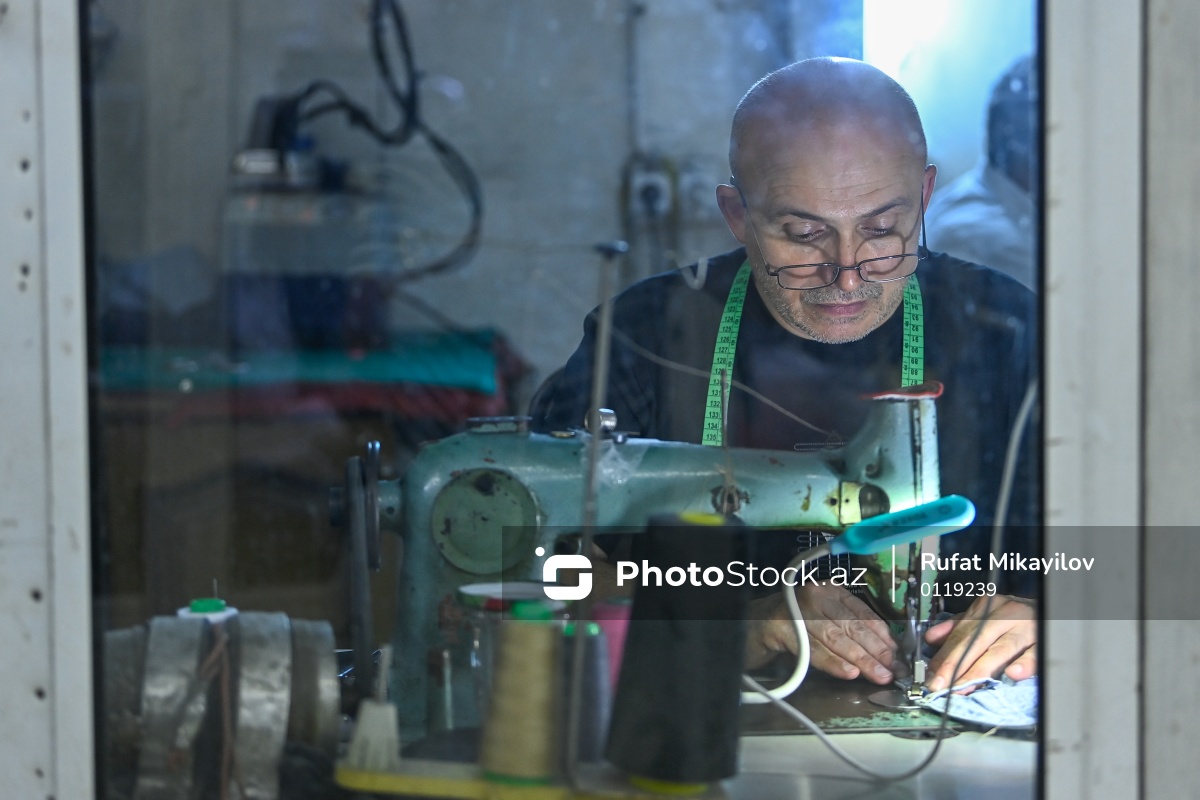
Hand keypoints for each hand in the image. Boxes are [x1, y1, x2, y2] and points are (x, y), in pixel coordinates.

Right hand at [746, 584, 900, 684]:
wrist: (748, 625)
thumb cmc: (791, 627)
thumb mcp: (822, 621)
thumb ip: (848, 630)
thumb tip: (883, 653)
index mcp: (830, 590)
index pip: (863, 613)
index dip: (883, 636)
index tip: (897, 656)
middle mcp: (815, 594)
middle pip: (852, 626)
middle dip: (876, 651)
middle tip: (892, 671)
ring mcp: (797, 609)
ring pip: (836, 638)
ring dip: (861, 660)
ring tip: (878, 675)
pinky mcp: (782, 628)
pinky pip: (813, 649)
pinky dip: (832, 662)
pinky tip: (849, 672)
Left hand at [924, 594, 1036, 691]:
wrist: (1049, 608)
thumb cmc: (1013, 617)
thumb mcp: (984, 616)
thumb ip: (958, 627)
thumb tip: (930, 639)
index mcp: (987, 608)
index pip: (961, 634)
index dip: (945, 657)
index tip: (932, 676)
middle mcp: (1005, 614)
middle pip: (976, 641)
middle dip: (956, 666)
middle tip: (941, 685)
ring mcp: (1026, 626)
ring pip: (1000, 649)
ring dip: (980, 670)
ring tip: (965, 686)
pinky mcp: (1045, 639)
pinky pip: (1034, 653)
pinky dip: (1024, 664)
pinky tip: (1012, 674)